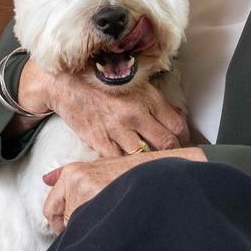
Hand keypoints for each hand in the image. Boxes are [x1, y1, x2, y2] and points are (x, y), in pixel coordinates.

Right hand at [17, 60, 188, 157]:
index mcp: (147, 97)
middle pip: (167, 143)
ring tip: (153, 167)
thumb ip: (156, 101)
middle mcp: (135, 113)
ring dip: (151, 164)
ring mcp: (117, 129)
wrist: (65, 84)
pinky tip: (129, 168)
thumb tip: (176, 115)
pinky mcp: (100, 141)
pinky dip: (126, 168)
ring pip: (146, 156)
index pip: (178, 125)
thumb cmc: (100, 82)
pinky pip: (120, 162)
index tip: (184, 145)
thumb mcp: (133, 83)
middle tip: (174, 160)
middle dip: (173, 154)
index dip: (185, 139)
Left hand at [41, 154, 145, 233]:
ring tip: (110, 220)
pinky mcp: (100, 202)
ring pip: (78, 227)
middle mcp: (76, 180)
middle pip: (65, 221)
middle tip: (99, 223)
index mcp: (72, 172)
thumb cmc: (132, 171)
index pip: (51, 208)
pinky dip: (100, 233)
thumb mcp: (99, 165)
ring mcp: (87, 192)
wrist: (160, 173)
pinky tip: (114, 225)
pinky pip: (90, 230)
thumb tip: (45, 179)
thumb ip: (69, 175)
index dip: (59, 223)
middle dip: (79, 227)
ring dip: (92, 230)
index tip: (69, 228)